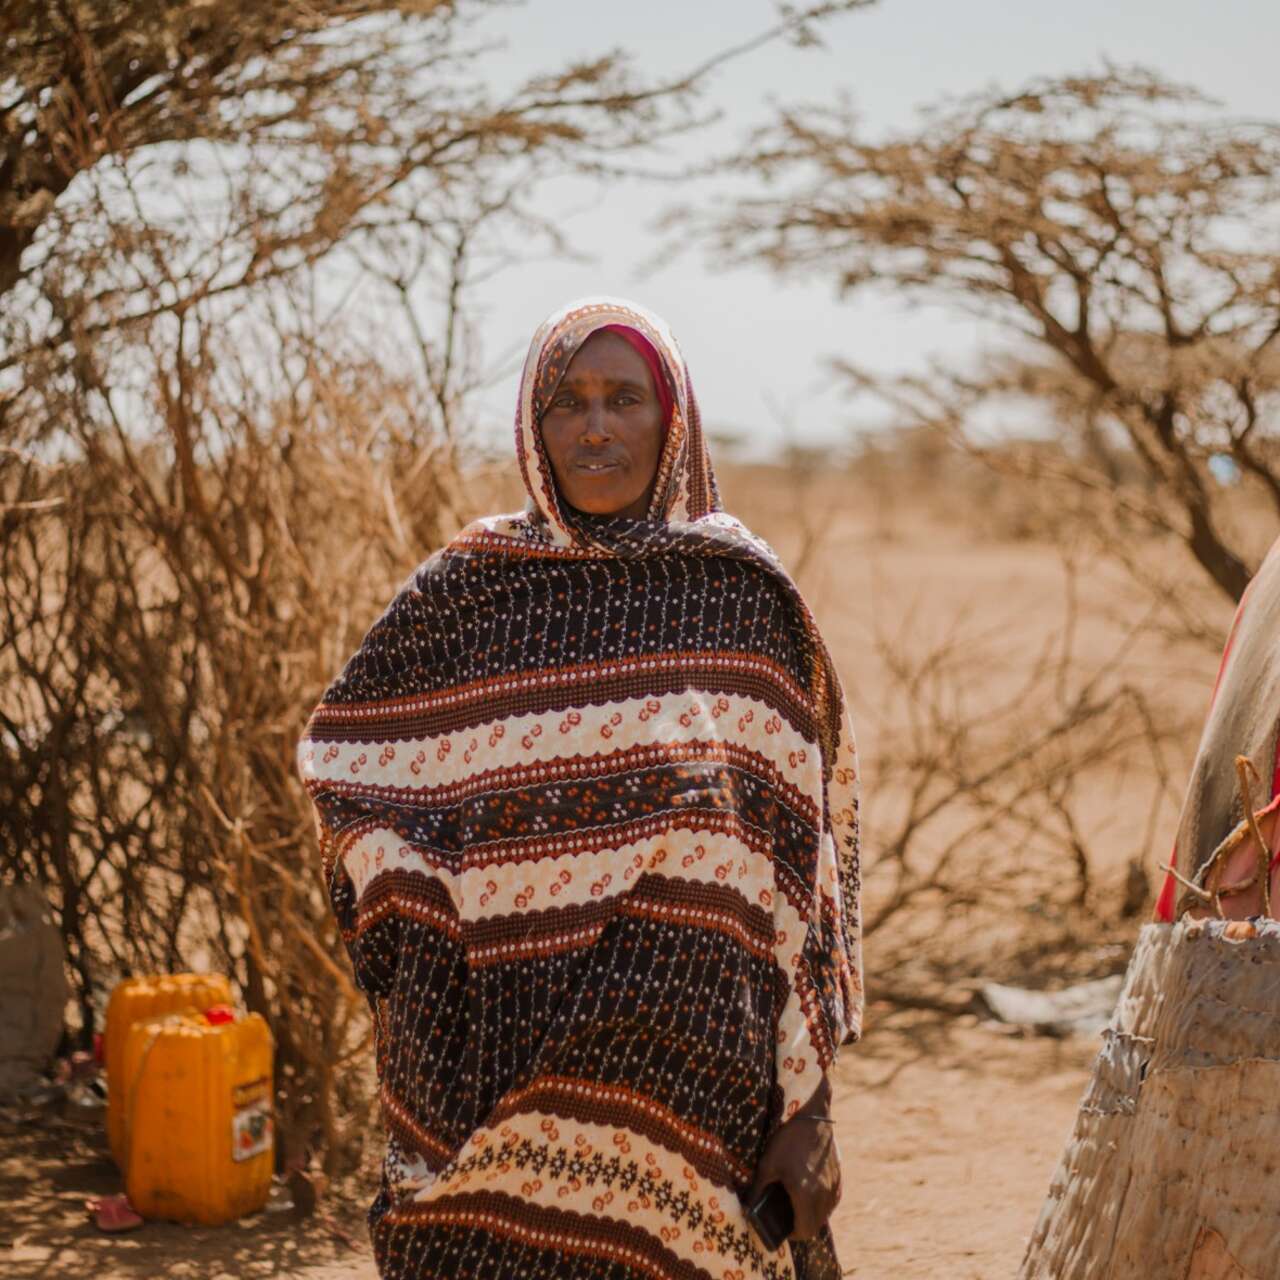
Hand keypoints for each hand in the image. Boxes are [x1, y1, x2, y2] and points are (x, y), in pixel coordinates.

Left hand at [746, 1078, 840, 1242]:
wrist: (811, 1114)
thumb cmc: (786, 1139)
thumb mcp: (767, 1164)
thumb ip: (758, 1190)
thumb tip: (748, 1209)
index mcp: (806, 1194)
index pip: (804, 1231)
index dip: (792, 1234)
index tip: (781, 1229)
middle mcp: (824, 1194)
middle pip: (815, 1225)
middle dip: (801, 1226)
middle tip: (786, 1217)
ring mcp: (834, 1185)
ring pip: (825, 1214)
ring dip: (812, 1215)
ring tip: (796, 1204)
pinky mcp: (839, 1176)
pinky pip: (832, 1200)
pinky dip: (822, 1203)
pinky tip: (809, 1191)